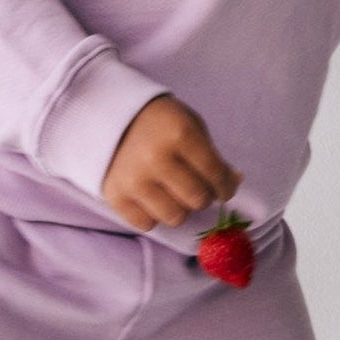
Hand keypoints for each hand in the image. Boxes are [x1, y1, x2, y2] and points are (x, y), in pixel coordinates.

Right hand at [100, 94, 243, 232]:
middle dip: (202, 196)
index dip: (226, 187)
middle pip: (198, 200)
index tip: (224, 189)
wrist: (105, 115)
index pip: (216, 175)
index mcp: (180, 134)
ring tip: (173, 192)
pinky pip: (148, 224)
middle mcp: (156, 158)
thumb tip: (234, 181)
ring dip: (179, 208)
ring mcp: (134, 179)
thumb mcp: (190, 126)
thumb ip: (213, 155)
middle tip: (195, 186)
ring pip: (175, 217)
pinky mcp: (116, 196)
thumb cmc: (158, 121)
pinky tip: (151, 196)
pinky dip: (153, 214)